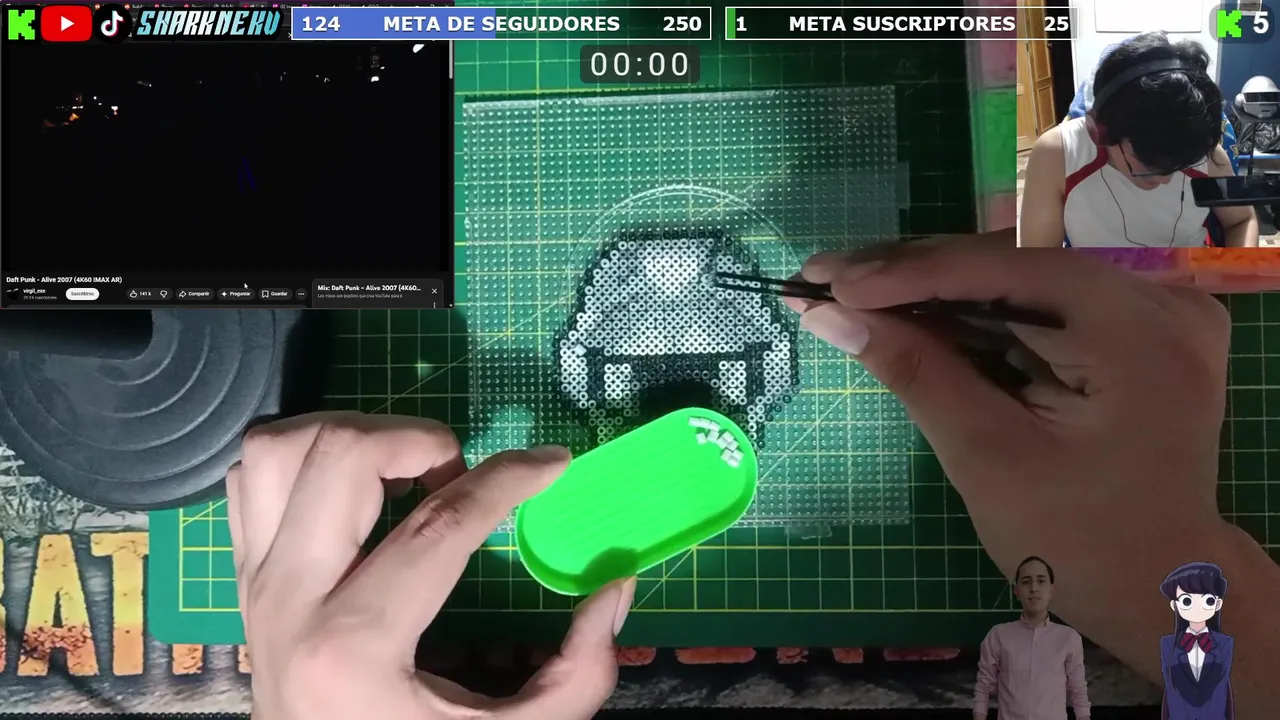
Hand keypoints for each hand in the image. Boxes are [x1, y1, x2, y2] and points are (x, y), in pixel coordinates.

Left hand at [227, 412, 635, 719]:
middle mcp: (290, 600)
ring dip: (351, 435)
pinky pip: (252, 477)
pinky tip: (352, 490)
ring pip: (280, 450)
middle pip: (341, 457)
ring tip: (401, 469)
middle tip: (459, 474)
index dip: (509, 479)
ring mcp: (255, 584)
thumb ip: (578, 675)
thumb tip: (615, 588)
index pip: (440, 523)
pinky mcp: (241, 577)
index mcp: (356, 644)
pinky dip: (304, 459)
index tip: (552, 463)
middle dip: (419, 438)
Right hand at [789, 232, 1235, 672]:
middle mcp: (1157, 303)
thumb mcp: (985, 454)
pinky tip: (902, 310)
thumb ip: (914, 370)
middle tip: (821, 276)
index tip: (826, 277)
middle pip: (1013, 266)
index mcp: (1139, 334)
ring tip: (845, 290)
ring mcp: (1150, 313)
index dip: (910, 271)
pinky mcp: (1132, 330)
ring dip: (931, 290)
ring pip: (1017, 281)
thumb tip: (828, 312)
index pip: (1009, 271)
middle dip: (911, 275)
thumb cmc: (1074, 540)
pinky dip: (970, 314)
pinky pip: (1036, 305)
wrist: (1156, 588)